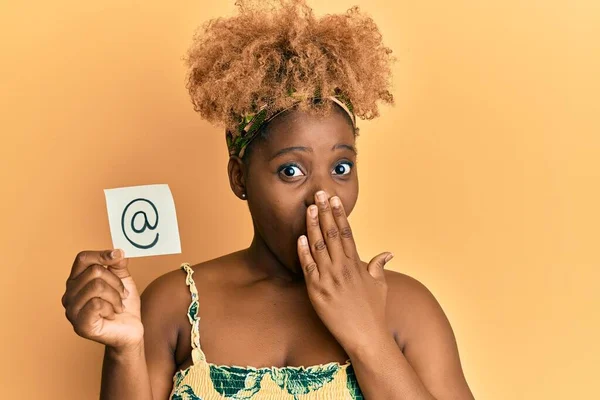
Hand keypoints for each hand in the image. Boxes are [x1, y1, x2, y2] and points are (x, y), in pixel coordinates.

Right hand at [61, 249, 142, 351]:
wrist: (131, 331)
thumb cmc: (124, 306)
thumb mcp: (123, 279)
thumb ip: (118, 264)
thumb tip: (117, 252)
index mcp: (76, 282)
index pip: (82, 259)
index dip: (101, 254)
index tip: (118, 255)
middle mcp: (69, 295)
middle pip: (94, 271)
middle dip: (116, 281)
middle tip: (123, 294)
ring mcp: (72, 311)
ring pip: (97, 286)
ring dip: (116, 296)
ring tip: (119, 306)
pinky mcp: (80, 325)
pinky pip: (97, 304)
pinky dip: (112, 307)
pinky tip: (112, 315)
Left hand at [297, 190, 394, 354]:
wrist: (367, 337)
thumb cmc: (374, 312)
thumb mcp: (380, 286)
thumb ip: (379, 266)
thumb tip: (387, 253)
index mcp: (357, 264)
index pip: (347, 232)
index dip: (340, 214)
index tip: (334, 199)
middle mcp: (343, 268)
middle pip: (332, 233)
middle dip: (324, 212)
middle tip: (318, 193)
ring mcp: (330, 279)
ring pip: (319, 246)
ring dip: (312, 225)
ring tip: (308, 208)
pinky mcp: (317, 292)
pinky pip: (308, 268)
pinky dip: (304, 252)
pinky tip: (300, 238)